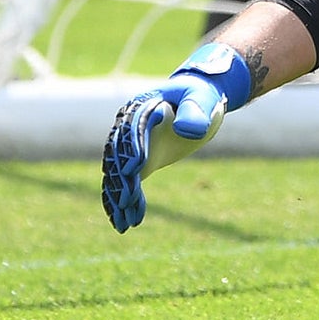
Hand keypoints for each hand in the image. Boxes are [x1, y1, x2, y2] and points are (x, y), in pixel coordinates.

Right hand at [101, 44, 251, 232]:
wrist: (197, 100)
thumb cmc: (200, 97)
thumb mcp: (201, 99)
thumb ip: (194, 111)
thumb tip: (185, 130)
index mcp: (142, 107)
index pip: (133, 129)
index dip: (134, 148)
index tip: (134, 169)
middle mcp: (128, 128)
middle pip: (120, 155)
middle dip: (122, 179)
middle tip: (126, 201)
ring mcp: (131, 147)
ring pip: (118, 174)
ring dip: (119, 198)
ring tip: (123, 223)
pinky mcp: (138, 162)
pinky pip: (126, 183)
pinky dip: (124, 202)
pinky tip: (124, 222)